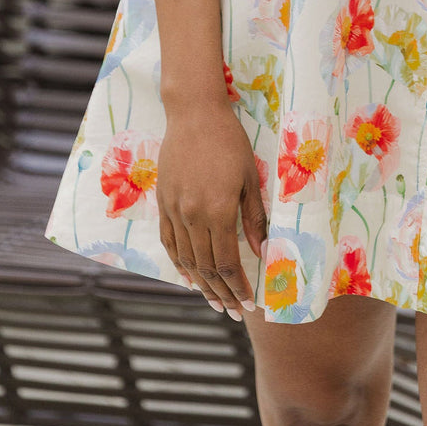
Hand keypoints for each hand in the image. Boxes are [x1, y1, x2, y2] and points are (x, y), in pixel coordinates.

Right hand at [157, 98, 267, 319]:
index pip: (226, 262)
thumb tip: (262, 252)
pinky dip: (179, 264)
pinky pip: (169, 242)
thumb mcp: (249, 178)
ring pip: (186, 259)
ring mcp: (174, 210)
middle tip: (235, 312)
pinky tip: (188, 277)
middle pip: (206, 267)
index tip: (249, 303)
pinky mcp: (163, 202)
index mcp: (217, 210)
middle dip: (222, 293)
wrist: (194, 113)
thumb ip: (254, 218)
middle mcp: (192, 215)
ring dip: (201, 285)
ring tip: (215, 303)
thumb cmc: (230, 141)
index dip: (237, 286)